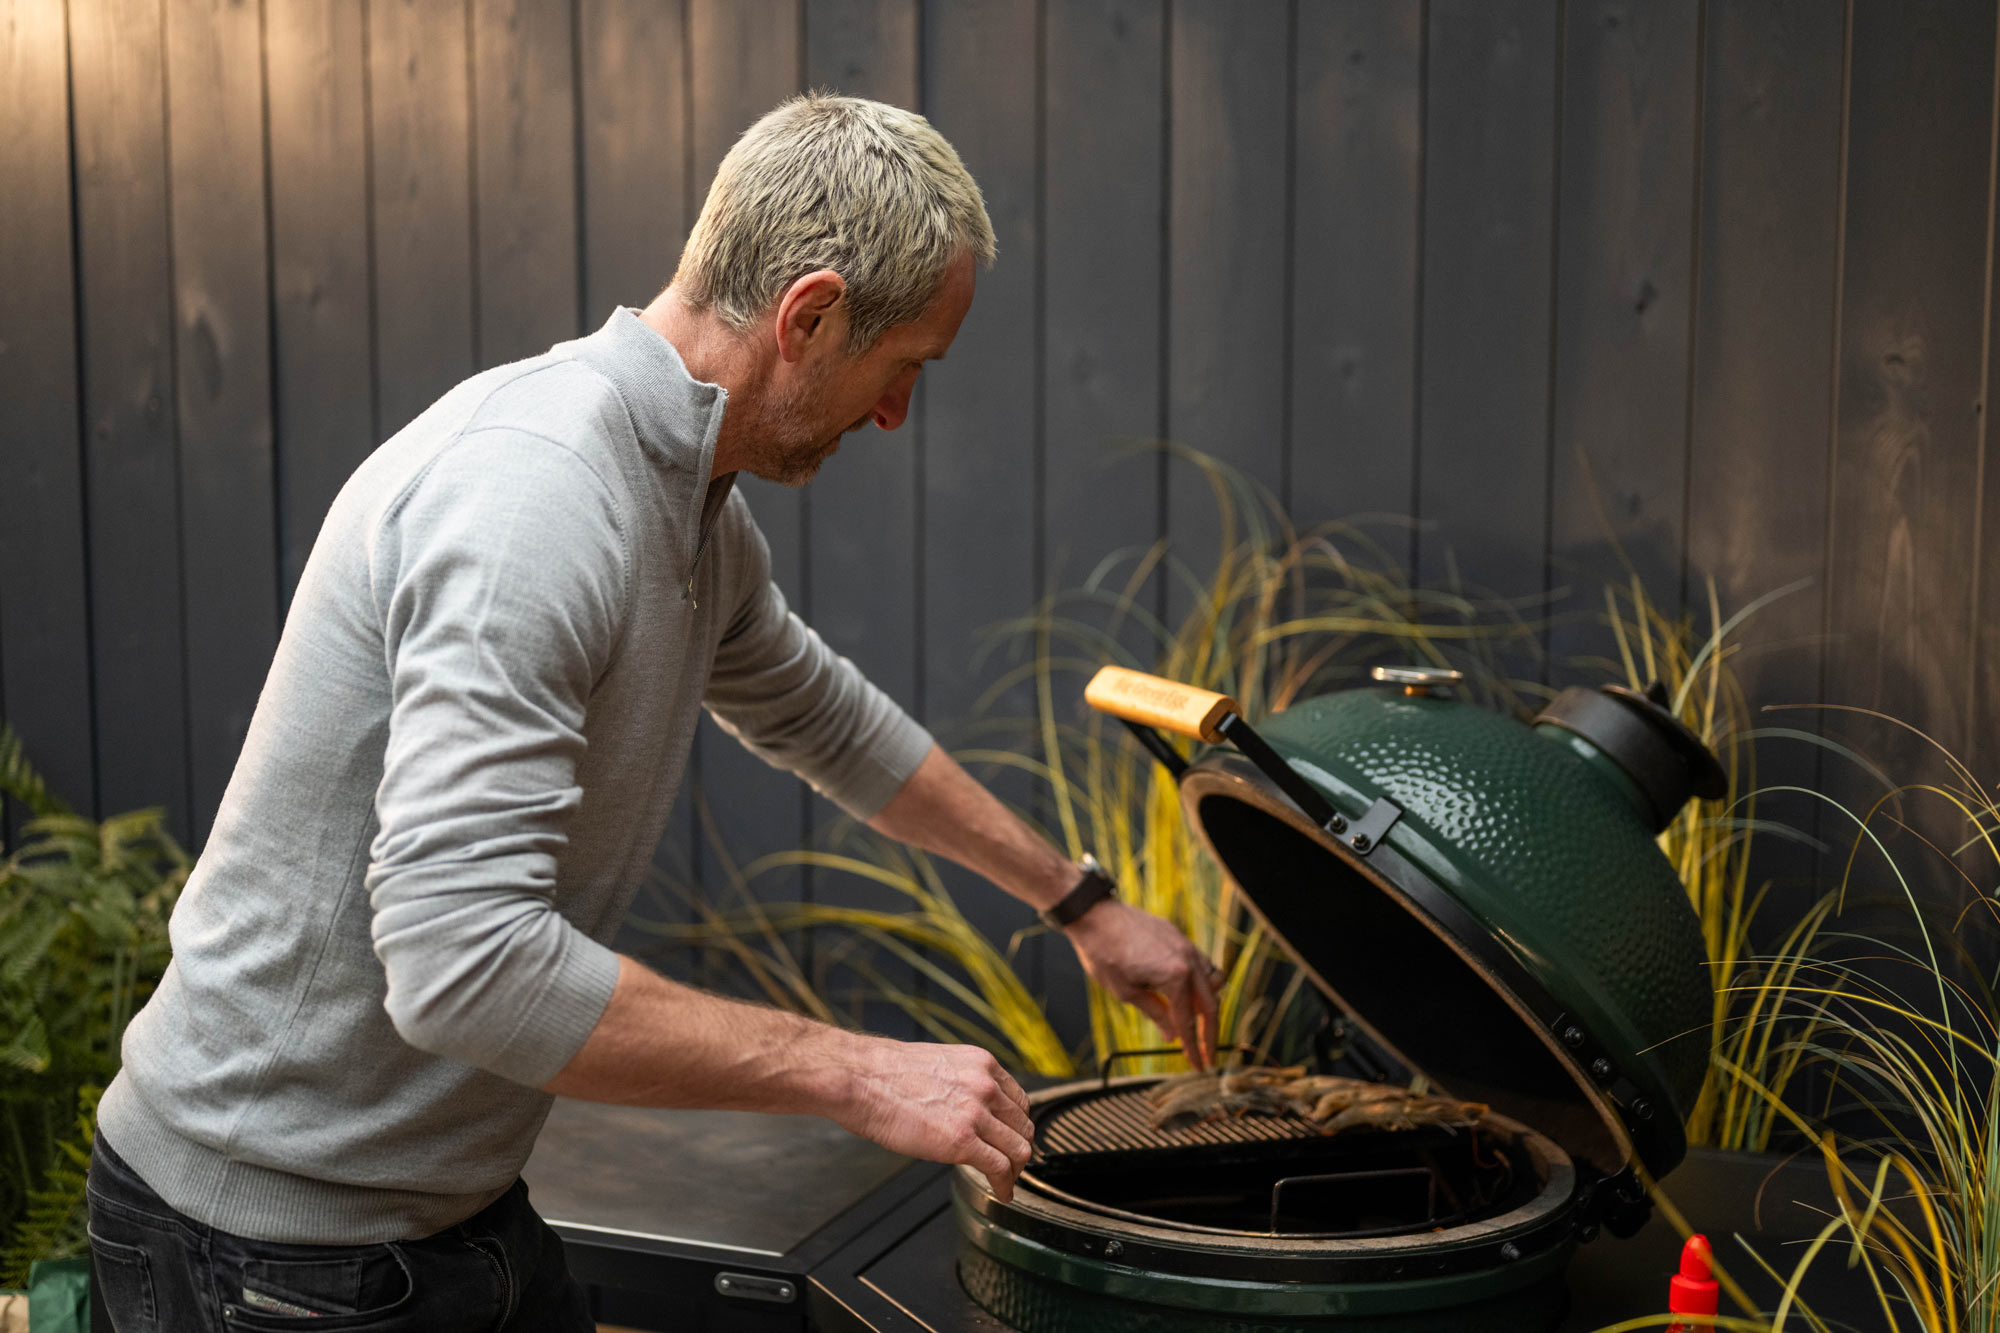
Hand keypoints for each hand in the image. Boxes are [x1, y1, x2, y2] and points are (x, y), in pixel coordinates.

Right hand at [831, 1036, 1034, 1201]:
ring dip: (1016, 1171)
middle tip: (1012, 1165)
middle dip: (1019, 1149)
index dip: (1017, 1125)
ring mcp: (976, 1113)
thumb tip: (967, 1107)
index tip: (1012, 1138)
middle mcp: (986, 1086)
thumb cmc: (886, 1074)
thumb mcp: (940, 1065)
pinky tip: (1001, 1193)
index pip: (1019, 1100)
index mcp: (982, 1064)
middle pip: (1023, 1125)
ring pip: (1018, 1149)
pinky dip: (1005, 1185)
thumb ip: (963, 1084)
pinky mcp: (962, 1141)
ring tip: (1007, 1182)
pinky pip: (999, 1168)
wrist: (863, 1079)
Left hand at [1063, 898, 1220, 1068]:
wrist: (1094, 916)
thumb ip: (1156, 1014)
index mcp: (1176, 977)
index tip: (1198, 1065)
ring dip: (1210, 1004)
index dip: (1193, 1047)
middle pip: (1211, 1004)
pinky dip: (1202, 982)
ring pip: (1214, 981)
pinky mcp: (1179, 937)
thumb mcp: (1126, 993)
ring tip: (1197, 1023)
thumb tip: (1172, 1035)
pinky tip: (1188, 993)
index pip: (1189, 1021)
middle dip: (1210, 1033)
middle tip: (1207, 1055)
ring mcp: (1186, 946)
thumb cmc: (1104, 953)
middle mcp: (1188, 960)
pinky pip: (1202, 964)